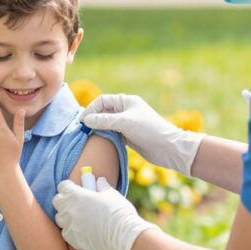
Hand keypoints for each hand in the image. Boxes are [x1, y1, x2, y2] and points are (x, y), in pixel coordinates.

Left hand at [52, 177, 157, 249]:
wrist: (124, 236)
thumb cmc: (118, 212)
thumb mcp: (111, 194)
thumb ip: (102, 186)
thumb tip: (99, 181)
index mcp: (76, 195)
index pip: (62, 186)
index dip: (69, 187)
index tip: (75, 189)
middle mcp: (68, 209)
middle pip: (57, 201)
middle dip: (64, 201)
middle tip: (76, 204)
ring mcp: (69, 225)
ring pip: (60, 219)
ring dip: (67, 217)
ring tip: (80, 219)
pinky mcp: (72, 240)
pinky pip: (66, 233)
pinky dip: (72, 231)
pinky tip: (83, 232)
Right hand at [82, 94, 203, 176]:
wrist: (168, 148)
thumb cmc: (149, 130)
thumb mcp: (125, 122)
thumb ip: (104, 120)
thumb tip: (85, 120)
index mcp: (127, 101)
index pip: (103, 101)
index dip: (91, 109)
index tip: (82, 121)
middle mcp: (126, 110)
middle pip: (103, 112)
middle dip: (93, 119)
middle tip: (82, 129)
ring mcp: (127, 124)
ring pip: (107, 124)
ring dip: (98, 129)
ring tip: (88, 136)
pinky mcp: (128, 136)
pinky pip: (112, 134)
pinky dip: (105, 137)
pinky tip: (99, 142)